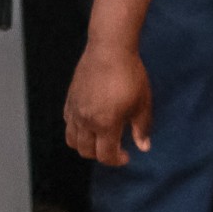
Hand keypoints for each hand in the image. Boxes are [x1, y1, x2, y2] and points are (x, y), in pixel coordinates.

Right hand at [65, 44, 153, 166]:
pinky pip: (68, 124)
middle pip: (86, 151)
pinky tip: (90, 124)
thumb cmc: (130, 75)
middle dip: (101, 155)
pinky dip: (77, 131)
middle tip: (116, 149)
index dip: (117, 160)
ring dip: (86, 146)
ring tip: (101, 140)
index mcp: (105, 124)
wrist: (109, 51)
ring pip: (72, 141)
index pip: (105, 155)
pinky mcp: (69, 101)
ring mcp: (74, 111)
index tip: (127, 156)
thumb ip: (141, 127)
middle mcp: (85, 121)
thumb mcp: (143, 103)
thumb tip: (144, 147)